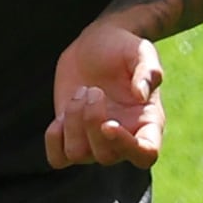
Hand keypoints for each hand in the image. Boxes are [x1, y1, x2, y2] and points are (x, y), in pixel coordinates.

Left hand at [46, 21, 164, 170]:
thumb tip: (141, 94)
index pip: (145, 155)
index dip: (127, 147)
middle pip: (106, 156)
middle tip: (93, 90)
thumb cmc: (125, 48)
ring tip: (80, 92)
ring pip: (79, 155)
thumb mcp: (141, 51)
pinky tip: (61, 115)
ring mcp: (95, 139)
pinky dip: (54, 140)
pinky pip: (58, 158)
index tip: (108, 124)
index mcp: (147, 122)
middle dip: (92, 122)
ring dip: (73, 123)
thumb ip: (147, 71)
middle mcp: (123, 137)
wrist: (97, 43)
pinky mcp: (70, 135)